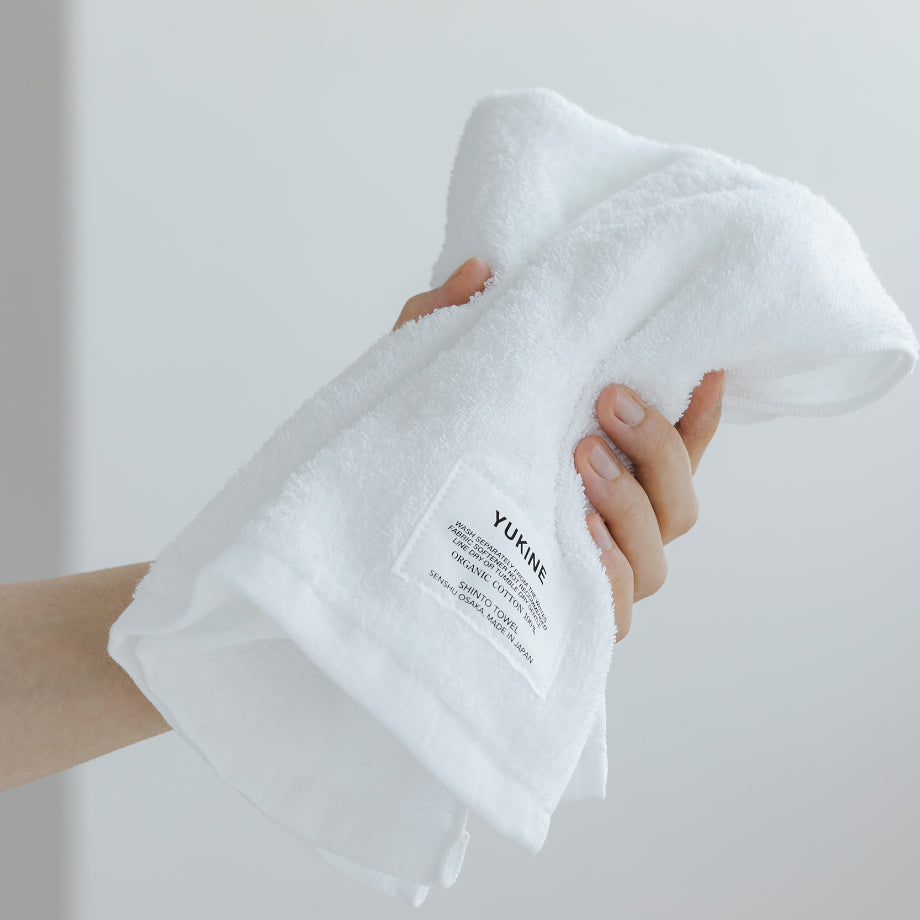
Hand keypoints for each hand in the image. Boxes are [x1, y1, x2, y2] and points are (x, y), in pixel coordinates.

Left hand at [394, 258, 723, 644]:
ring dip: (630, 505)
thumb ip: (447, 323)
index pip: (677, 451)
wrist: (371, 534)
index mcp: (601, 476)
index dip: (700, 415)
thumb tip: (480, 269)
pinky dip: (609, 575)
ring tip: (582, 457)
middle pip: (679, 504)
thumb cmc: (422, 454)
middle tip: (608, 400)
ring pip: (656, 558)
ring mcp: (588, 576)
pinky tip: (580, 533)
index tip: (704, 368)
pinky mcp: (562, 620)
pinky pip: (613, 612)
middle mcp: (608, 528)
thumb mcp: (429, 383)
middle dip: (658, 448)